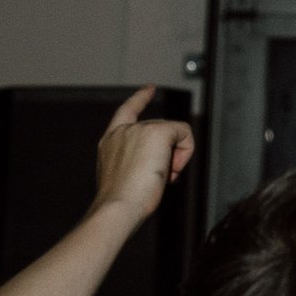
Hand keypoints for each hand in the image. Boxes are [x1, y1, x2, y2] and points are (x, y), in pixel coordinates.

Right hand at [92, 88, 194, 229]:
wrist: (118, 207)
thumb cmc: (121, 203)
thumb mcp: (126, 177)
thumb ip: (138, 162)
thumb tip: (165, 164)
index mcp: (110, 142)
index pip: (126, 112)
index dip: (140, 98)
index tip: (149, 88)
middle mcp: (121, 131)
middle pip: (160, 131)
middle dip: (167, 154)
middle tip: (161, 179)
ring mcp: (138, 129)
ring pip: (173, 134)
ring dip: (174, 158)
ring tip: (162, 179)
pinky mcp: (156, 131)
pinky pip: (184, 133)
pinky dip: (186, 152)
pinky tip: (172, 171)